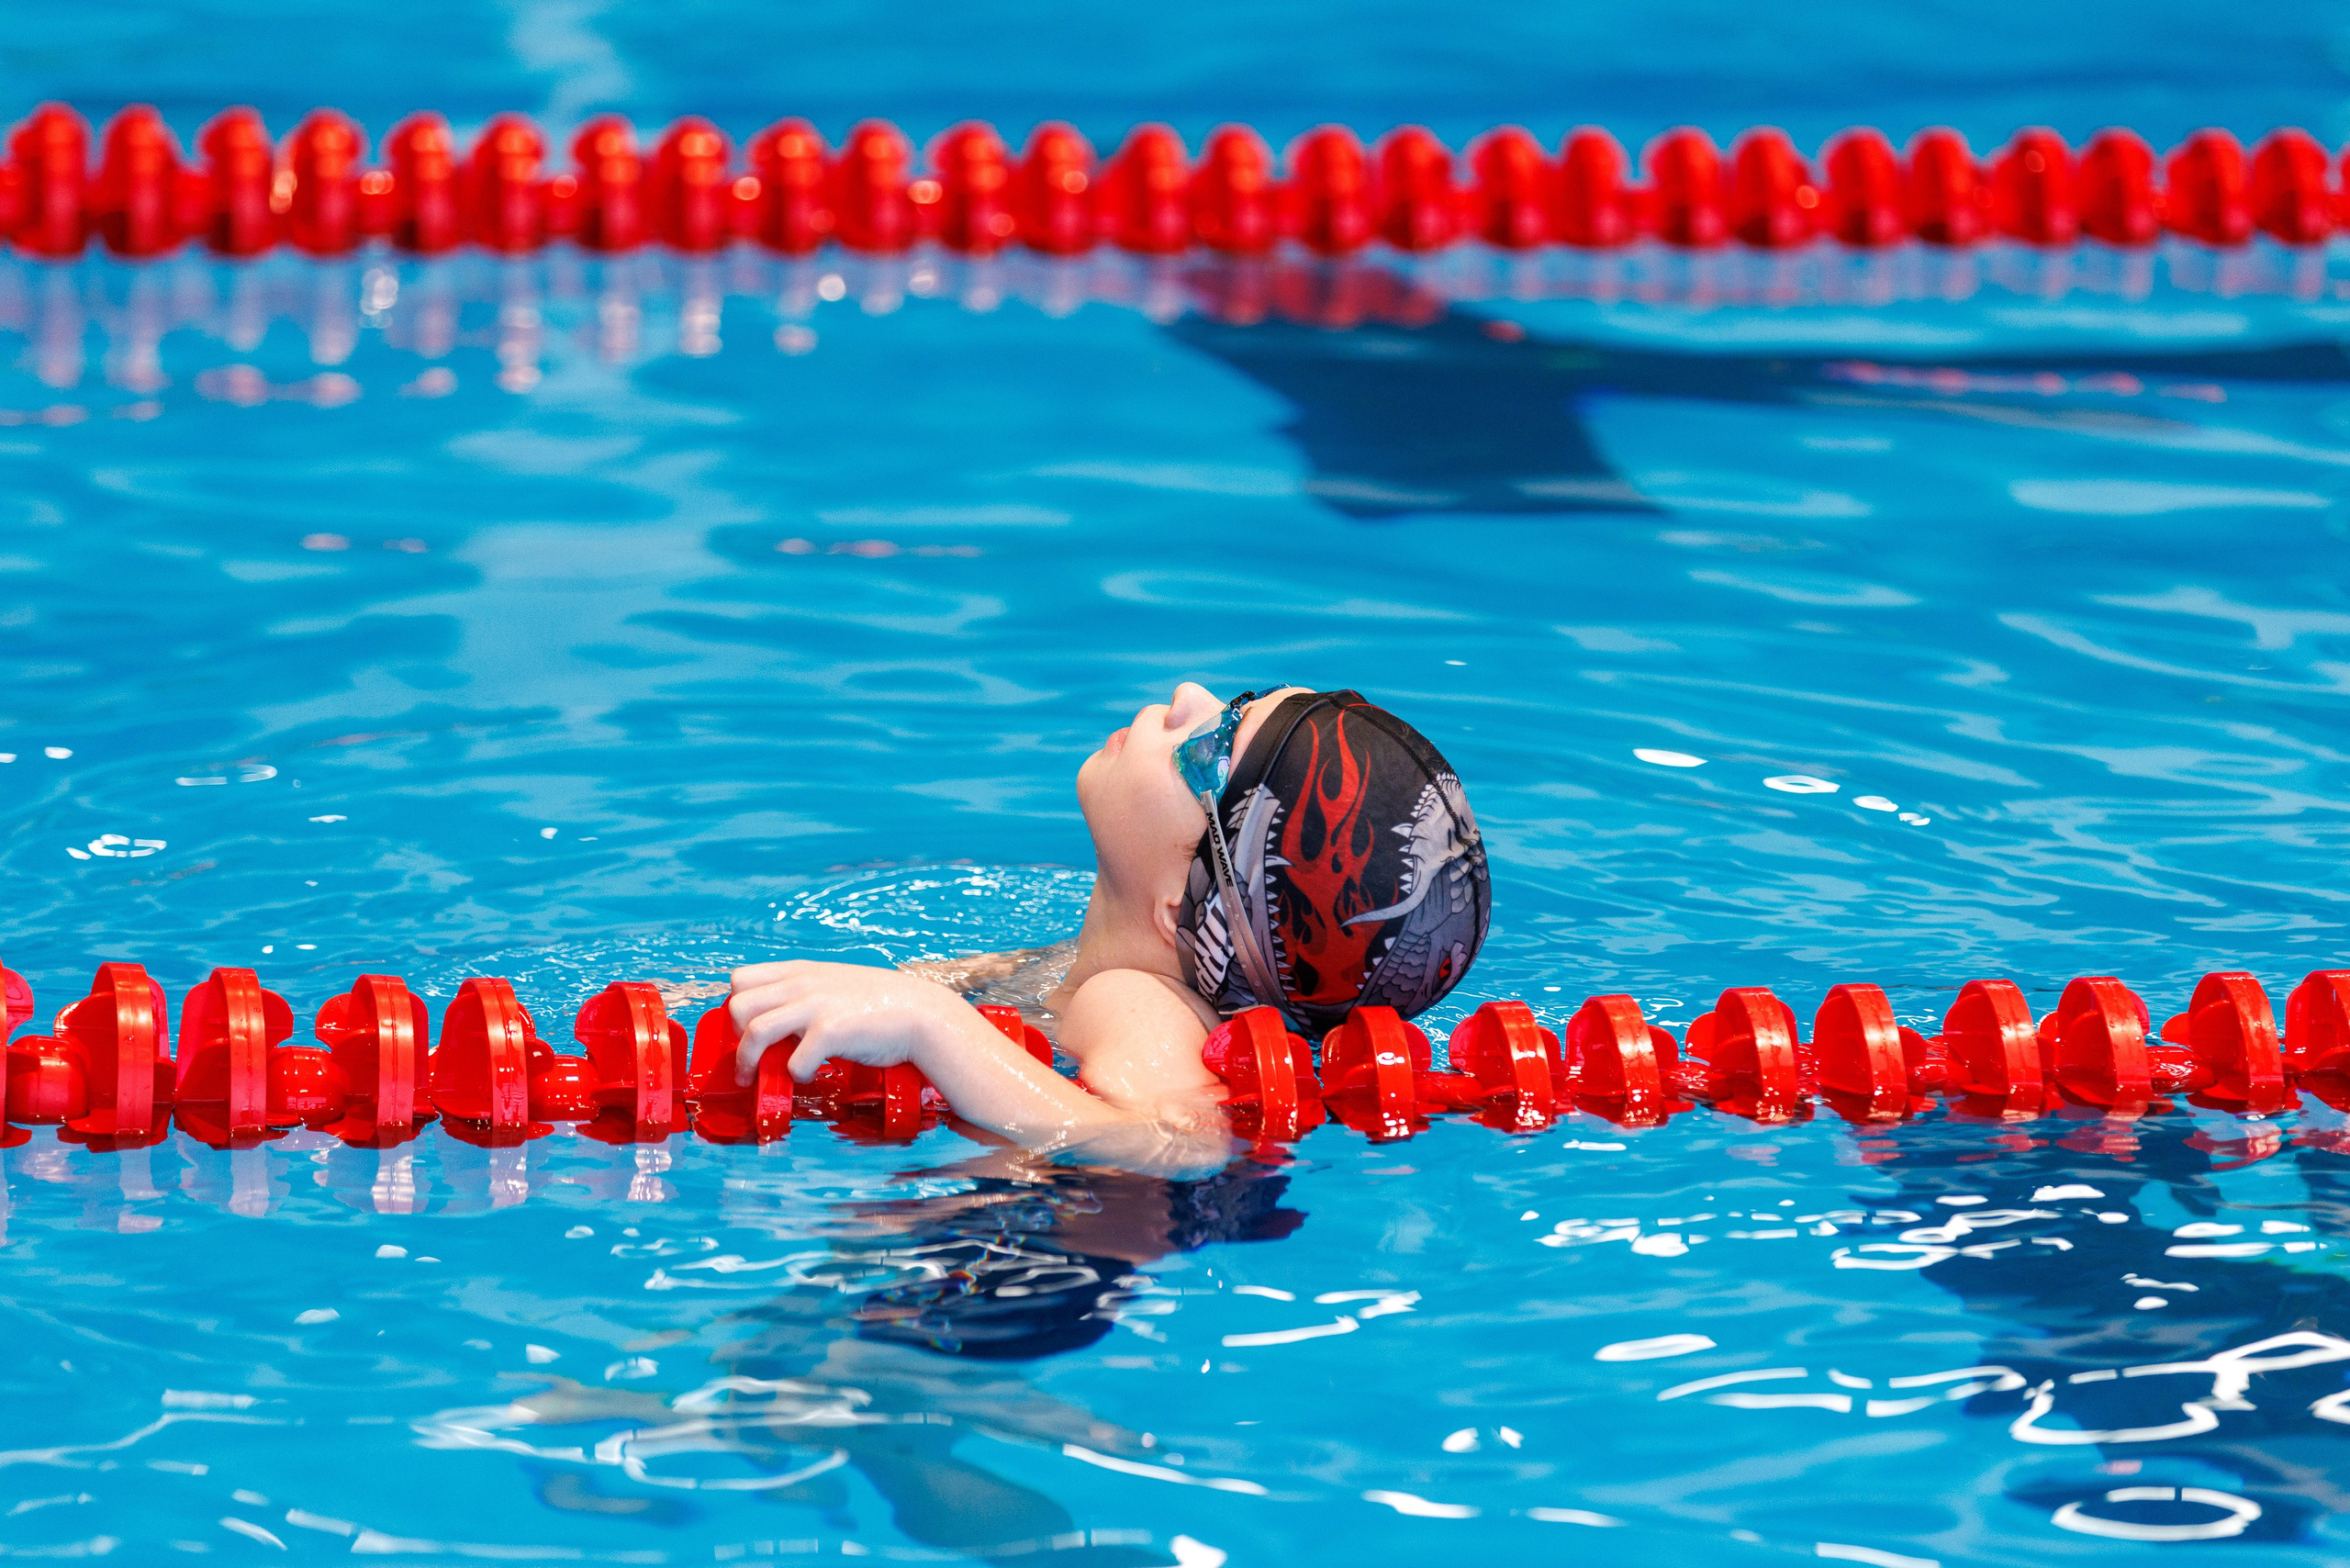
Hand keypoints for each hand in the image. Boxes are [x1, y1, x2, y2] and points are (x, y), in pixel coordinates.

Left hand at [726, 961, 971, 1086]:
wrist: (922, 1014)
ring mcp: (816, 1006)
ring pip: (754, 1032)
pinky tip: (808, 1075)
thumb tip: (774, 1022)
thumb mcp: (834, 986)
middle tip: (751, 1056)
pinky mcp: (832, 1032)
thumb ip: (803, 996)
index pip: (741, 978)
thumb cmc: (879, 1005)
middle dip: (735, 1037)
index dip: (738, 1008)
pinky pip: (793, 1061)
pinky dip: (795, 1075)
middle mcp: (802, 984)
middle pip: (737, 1005)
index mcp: (800, 971)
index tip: (747, 1029)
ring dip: (749, 1062)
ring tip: (754, 1078)